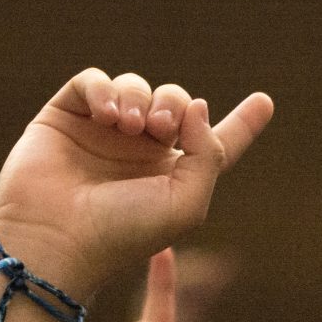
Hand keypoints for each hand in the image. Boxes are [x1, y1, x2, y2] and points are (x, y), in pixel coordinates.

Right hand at [0, 71, 273, 297]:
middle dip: (175, 104)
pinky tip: (106, 115)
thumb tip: (196, 106)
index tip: (266, 102)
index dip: (242, 123)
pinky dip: (104, 89)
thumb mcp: (186, 204)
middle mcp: (140, 151)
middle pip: (177, 103)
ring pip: (137, 88)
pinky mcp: (66, 117)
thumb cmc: (121, 233)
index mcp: (173, 176)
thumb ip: (208, 153)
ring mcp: (102, 133)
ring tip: (128, 126)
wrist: (54, 239)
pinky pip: (94, 81)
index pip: (213, 142)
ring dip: (140, 99)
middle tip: (160, 128)